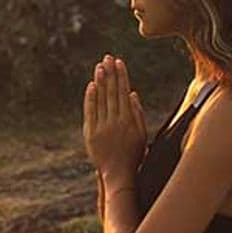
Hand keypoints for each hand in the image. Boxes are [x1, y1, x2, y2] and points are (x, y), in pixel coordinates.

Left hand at [83, 54, 147, 178]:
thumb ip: (137, 113)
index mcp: (128, 120)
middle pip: (111, 92)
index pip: (123, 92)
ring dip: (100, 81)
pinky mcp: (90, 133)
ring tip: (99, 66)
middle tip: (107, 58)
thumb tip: (131, 93)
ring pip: (100, 99)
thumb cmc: (133, 155)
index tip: (119, 62)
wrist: (117, 174)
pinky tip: (91, 86)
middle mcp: (114, 122)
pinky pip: (90, 111)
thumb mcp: (141, 134)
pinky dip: (90, 98)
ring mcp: (101, 127)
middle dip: (109, 74)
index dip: (121, 76)